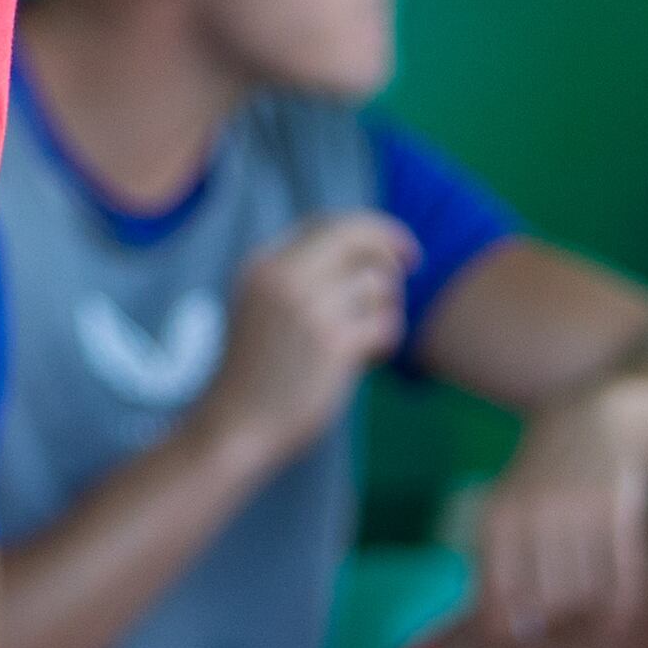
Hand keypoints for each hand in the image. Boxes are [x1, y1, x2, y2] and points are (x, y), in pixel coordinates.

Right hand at [198, 212, 414, 457]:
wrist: (235, 424)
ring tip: (369, 335)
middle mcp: (283, 277)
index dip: (368, 229)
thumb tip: (366, 252)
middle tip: (412, 264)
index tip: (395, 245)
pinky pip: (385, 322)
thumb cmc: (255, 372)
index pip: (326, 223)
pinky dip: (387, 337)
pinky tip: (372, 355)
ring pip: (377, 283)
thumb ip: (298, 277)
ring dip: (387, 306)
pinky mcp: (332, 344)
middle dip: (392, 245)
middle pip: (357, 235)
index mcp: (263, 264)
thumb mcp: (261, 308)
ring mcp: (308, 308)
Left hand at [471, 389, 647, 642]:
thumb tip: (511, 640)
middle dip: (554, 632)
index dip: (508, 642)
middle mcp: (533, 516)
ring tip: (588, 616)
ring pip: (584, 601)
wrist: (598, 418)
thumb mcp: (510, 512)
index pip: (497, 604)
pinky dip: (620, 616)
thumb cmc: (548, 481)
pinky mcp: (618, 511)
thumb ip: (504, 569)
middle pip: (546, 610)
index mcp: (498, 521)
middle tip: (562, 629)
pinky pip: (622, 585)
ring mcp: (577, 512)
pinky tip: (615, 626)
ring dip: (588, 622)